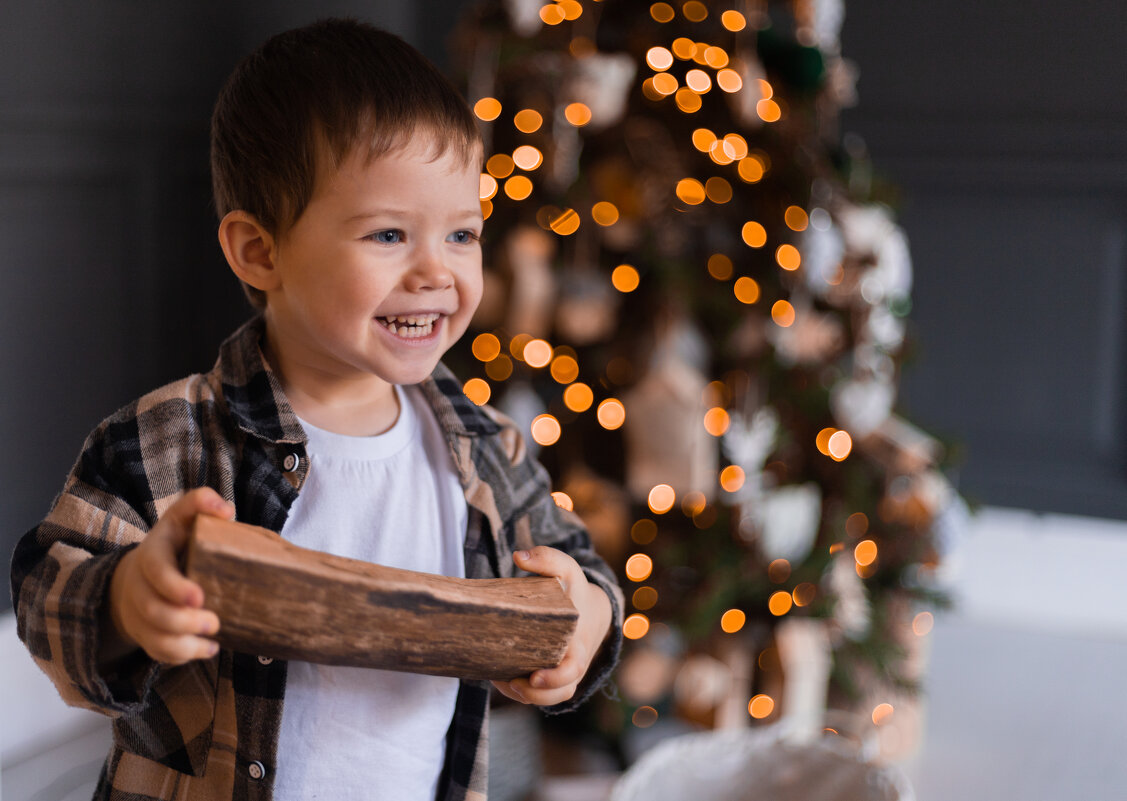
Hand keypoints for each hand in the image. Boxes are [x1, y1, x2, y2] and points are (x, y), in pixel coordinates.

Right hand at [102, 488, 232, 665]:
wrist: (141, 573)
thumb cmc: (174, 542)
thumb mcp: (182, 517)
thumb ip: (200, 503)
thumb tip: (226, 510)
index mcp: (152, 554)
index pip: (155, 570)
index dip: (174, 586)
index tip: (199, 597)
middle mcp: (140, 586)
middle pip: (153, 611)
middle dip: (183, 621)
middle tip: (214, 621)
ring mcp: (140, 613)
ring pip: (154, 638)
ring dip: (184, 643)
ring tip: (213, 638)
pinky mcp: (146, 633)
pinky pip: (159, 653)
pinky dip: (184, 656)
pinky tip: (209, 649)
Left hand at [492, 546, 612, 706]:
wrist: (590, 611)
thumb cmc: (574, 591)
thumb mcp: (567, 570)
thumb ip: (547, 559)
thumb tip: (518, 557)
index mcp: (579, 645)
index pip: (573, 670)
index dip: (555, 678)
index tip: (535, 676)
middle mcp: (574, 665)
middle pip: (560, 693)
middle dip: (535, 695)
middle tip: (511, 683)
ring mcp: (563, 675)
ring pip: (548, 698)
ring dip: (524, 696)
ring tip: (501, 681)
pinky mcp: (551, 678)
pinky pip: (539, 694)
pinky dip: (520, 692)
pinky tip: (499, 677)